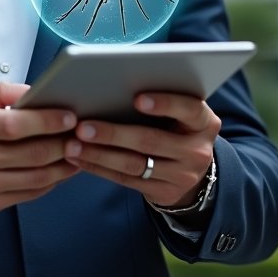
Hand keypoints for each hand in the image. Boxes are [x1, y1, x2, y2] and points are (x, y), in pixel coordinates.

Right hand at [0, 82, 78, 216]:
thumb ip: (2, 92)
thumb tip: (36, 92)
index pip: (14, 125)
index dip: (46, 121)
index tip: (69, 116)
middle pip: (31, 153)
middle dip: (62, 143)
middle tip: (81, 133)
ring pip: (36, 177)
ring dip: (64, 164)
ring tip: (78, 150)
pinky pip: (31, 193)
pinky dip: (52, 181)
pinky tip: (62, 168)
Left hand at [64, 93, 219, 208]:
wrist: (192, 170)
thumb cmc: (176, 126)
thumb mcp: (181, 113)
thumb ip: (162, 99)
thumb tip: (114, 83)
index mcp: (205, 122)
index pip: (189, 110)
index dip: (164, 103)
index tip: (136, 98)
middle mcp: (198, 151)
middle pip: (151, 140)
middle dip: (113, 133)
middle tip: (82, 126)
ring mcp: (182, 176)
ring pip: (134, 164)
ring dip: (99, 154)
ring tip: (72, 144)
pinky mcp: (164, 193)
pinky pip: (126, 180)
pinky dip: (99, 168)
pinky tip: (78, 158)